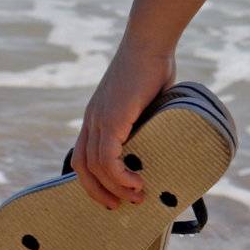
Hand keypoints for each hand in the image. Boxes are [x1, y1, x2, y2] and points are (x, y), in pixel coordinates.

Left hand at [69, 37, 177, 209]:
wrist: (150, 43)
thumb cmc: (155, 66)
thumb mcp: (150, 102)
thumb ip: (150, 121)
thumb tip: (167, 139)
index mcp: (97, 116)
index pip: (84, 156)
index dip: (94, 180)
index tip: (111, 195)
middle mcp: (92, 120)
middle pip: (82, 167)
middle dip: (99, 192)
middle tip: (119, 206)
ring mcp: (99, 119)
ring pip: (95, 167)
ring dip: (114, 188)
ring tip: (137, 197)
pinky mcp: (111, 119)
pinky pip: (107, 158)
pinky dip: (120, 177)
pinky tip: (136, 183)